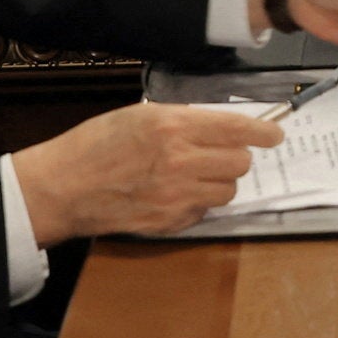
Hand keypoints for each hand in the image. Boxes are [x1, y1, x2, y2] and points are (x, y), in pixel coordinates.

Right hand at [12, 102, 283, 244]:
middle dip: (236, 157)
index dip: (263, 132)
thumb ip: (181, 118)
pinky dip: (198, 203)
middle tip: (223, 153)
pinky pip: (203, 212)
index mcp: (174, 127)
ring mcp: (175, 197)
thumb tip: (217, 124)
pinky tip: (176, 192)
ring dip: (219, 181)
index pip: (237, 129)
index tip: (275, 134)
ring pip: (227, 191)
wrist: (62, 187)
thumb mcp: (140, 114)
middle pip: (239, 163)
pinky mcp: (168, 222)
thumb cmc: (95, 144)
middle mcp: (180, 162)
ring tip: (197, 173)